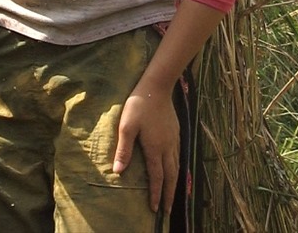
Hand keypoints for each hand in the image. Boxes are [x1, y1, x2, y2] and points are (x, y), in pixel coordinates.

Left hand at [113, 88, 179, 213]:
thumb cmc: (139, 105)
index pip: (157, 177)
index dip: (156, 194)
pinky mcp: (175, 131)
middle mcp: (167, 146)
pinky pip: (178, 154)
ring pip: (176, 166)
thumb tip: (118, 172)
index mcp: (155, 148)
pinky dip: (177, 167)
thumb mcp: (127, 126)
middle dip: (169, 194)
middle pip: (170, 175)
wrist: (157, 86)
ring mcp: (173, 138)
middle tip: (167, 210)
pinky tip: (175, 167)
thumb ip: (124, 150)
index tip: (155, 209)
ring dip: (174, 182)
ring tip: (172, 194)